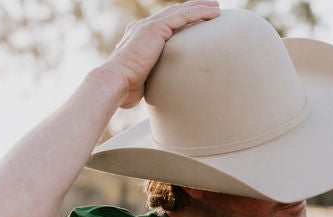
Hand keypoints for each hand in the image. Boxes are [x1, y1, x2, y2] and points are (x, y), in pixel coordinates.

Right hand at [102, 1, 220, 108]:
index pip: (163, 24)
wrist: (114, 82)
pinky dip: (199, 12)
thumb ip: (151, 79)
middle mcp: (143, 27)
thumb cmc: (125, 88)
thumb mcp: (141, 81)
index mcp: (138, 37)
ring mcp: (149, 26)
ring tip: (217, 8)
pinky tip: (214, 13)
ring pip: (180, 10)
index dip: (179, 20)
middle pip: (173, 13)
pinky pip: (183, 16)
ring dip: (200, 7)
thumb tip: (160, 93)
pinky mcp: (156, 28)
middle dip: (192, 9)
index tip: (193, 22)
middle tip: (210, 8)